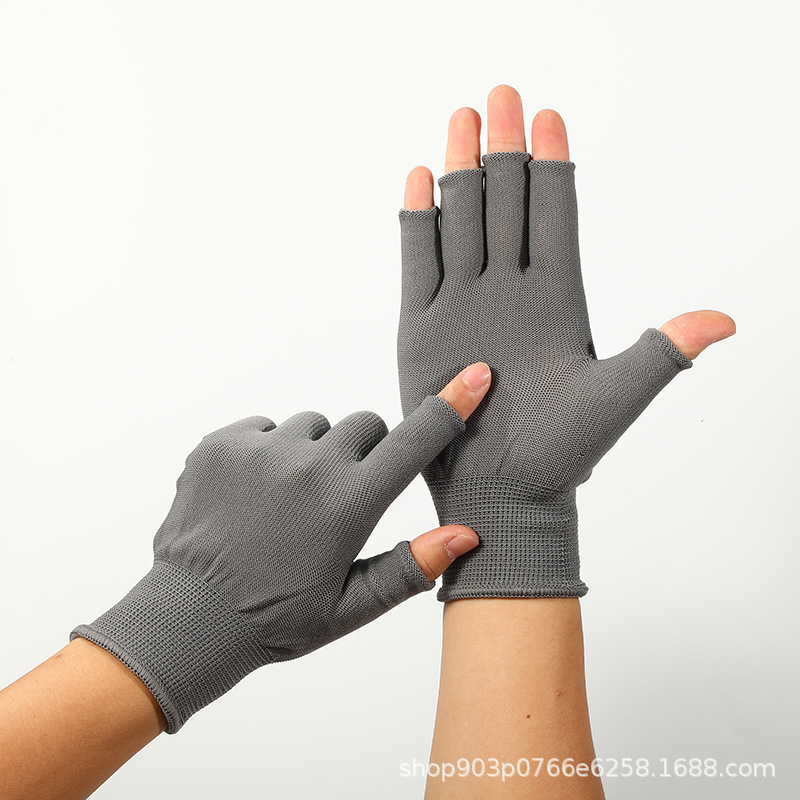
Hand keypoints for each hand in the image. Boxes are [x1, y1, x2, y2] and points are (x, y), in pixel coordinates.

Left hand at [71, 366, 490, 732]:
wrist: (187, 619)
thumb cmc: (276, 620)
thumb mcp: (350, 606)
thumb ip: (411, 567)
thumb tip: (467, 535)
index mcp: (350, 503)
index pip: (415, 442)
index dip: (452, 406)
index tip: (476, 374)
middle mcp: (311, 465)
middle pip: (364, 424)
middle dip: (365, 451)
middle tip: (339, 496)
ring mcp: (263, 449)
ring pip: (312, 425)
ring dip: (313, 452)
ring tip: (286, 502)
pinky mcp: (223, 442)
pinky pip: (265, 427)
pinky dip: (269, 451)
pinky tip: (251, 495)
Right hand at [398, 85, 734, 599]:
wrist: (501, 493)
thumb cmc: (561, 454)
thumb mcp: (617, 399)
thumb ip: (661, 353)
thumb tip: (725, 320)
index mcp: (558, 299)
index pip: (555, 215)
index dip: (553, 165)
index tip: (551, 115)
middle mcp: (509, 291)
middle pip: (507, 204)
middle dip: (505, 148)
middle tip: (502, 95)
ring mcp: (463, 305)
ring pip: (462, 222)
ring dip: (462, 172)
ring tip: (462, 120)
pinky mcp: (422, 325)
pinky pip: (419, 262)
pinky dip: (417, 221)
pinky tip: (420, 180)